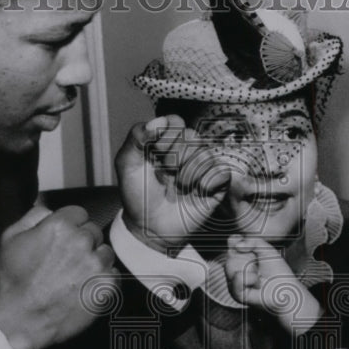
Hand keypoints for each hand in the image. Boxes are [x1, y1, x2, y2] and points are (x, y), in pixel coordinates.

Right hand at [0, 205, 116, 348]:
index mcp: (59, 226)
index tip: (63, 239)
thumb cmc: (13, 281)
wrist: (22, 319)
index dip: (70, 226)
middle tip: (66, 260)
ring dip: (94, 260)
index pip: (79, 213)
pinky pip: (113, 273)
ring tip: (74, 275)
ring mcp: (96, 264)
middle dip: (82, 242)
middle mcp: (81, 241)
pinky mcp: (106, 285)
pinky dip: (102, 280)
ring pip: (105, 251)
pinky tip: (84, 287)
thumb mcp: (10, 238)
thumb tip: (48, 208)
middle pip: (93, 231)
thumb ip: (32, 216)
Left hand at [115, 116, 231, 252]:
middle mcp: (186, 152)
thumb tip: (158, 122)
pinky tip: (196, 191)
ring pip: (206, 154)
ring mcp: (202, 168)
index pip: (175, 122)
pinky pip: (221, 172)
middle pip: (192, 136)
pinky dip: (208, 181)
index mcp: (167, 142)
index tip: (154, 151)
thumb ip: (136, 136)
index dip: (167, 134)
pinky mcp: (215, 186)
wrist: (148, 227)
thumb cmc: (137, 195)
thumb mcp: (127, 163)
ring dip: (188, 172)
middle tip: (165, 172)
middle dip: (174, 156)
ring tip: (178, 186)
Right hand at [224, 235, 320, 330]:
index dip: (234, 241)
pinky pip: (237, 278)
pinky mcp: (236, 294)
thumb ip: (253, 241)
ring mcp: (234, 283)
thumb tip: (237, 245)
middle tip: (257, 265)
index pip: (231, 246)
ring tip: (258, 275)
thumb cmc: (278, 272)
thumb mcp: (267, 250)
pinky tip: (257, 283)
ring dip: (249, 268)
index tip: (239, 239)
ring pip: (230, 265)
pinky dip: (250, 278)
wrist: (285, 289)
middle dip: (246, 257)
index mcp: (241, 259)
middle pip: (229, 255)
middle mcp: (235, 271)